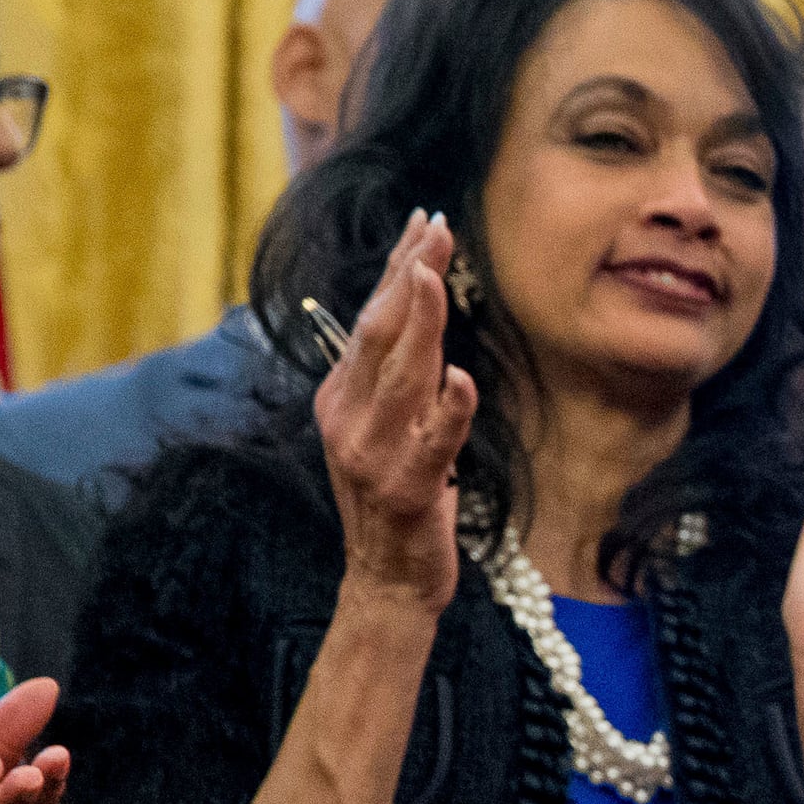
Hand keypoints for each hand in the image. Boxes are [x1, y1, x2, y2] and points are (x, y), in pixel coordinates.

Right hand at [314, 209, 477, 614]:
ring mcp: (374, 453)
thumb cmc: (396, 498)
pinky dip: (447, 410)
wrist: (387, 579)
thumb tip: (415, 314)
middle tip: (435, 228)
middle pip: (380, 333)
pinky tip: (462, 378)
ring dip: (420, 324)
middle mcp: (350, 417)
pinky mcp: (408, 488)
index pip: (372, 320)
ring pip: (401, 377)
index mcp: (342, 397)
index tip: (424, 224)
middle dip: (408, 276)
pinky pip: (431, 442)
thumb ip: (396, 378)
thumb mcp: (385, 429)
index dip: (398, 270)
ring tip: (434, 276)